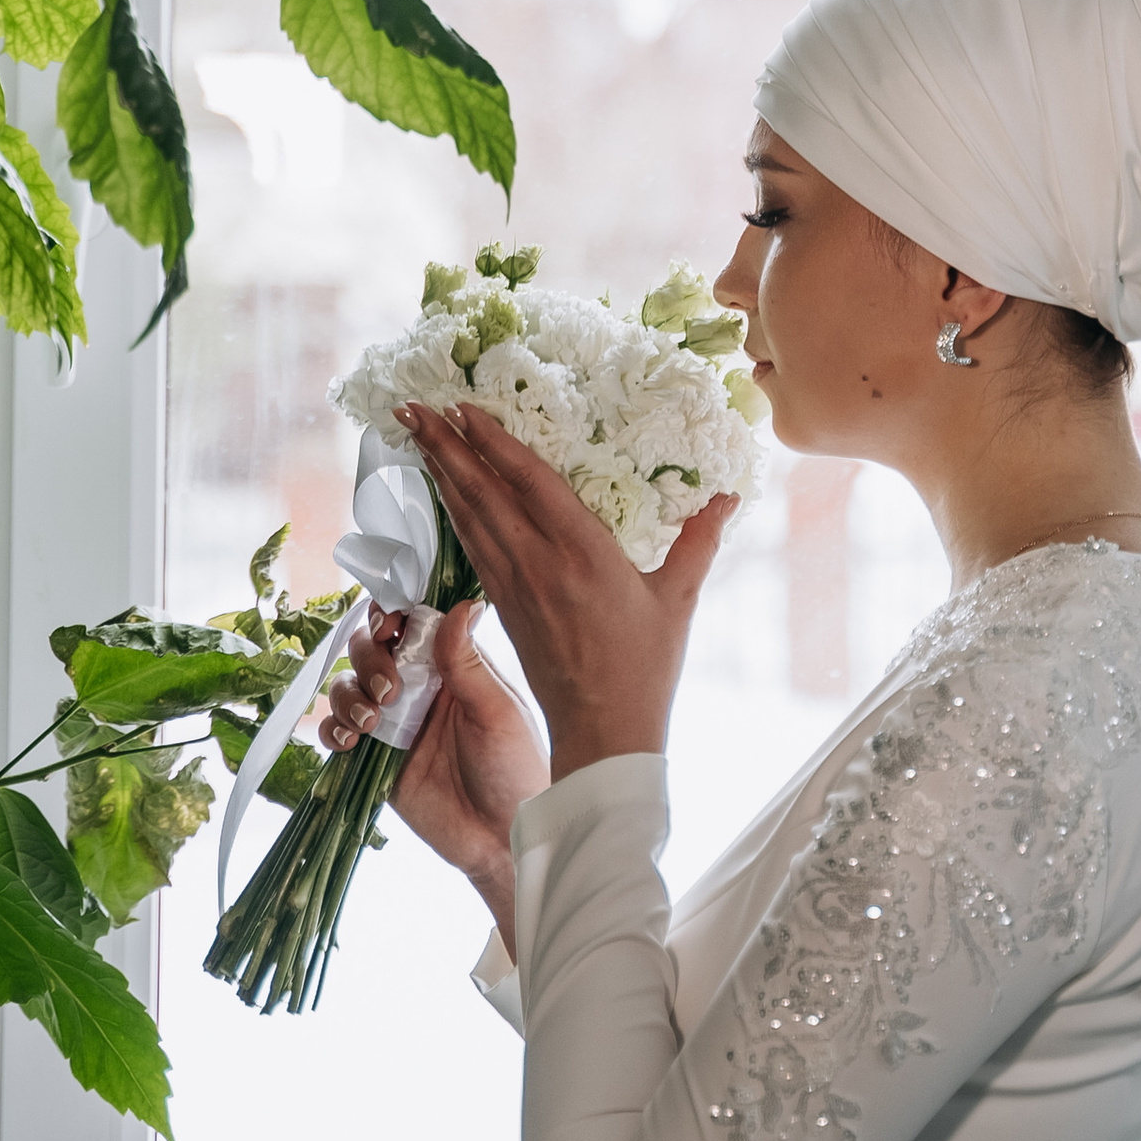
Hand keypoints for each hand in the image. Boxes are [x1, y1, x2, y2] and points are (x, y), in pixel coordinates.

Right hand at [319, 596, 545, 947]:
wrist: (500, 840)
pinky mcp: (375, 757)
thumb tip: (464, 604)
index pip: (410, 623)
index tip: (388, 628)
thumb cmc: (515, 771)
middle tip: (389, 690)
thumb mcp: (497, 713)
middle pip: (370, 648)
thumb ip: (469, 663)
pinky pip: (338, 731)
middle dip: (368, 659)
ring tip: (370, 721)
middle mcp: (418, 686)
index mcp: (451, 666)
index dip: (390, 616)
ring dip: (347, 694)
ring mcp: (394, 721)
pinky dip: (332, 728)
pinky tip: (349, 740)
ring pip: (348, 685)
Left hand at [398, 400, 736, 783]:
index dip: (494, 441)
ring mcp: (515, 586)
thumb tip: (729, 494)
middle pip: (483, 492)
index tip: (463, 407)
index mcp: (584, 553)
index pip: (529, 481)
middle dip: (445, 445)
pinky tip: (442, 492)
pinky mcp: (505, 607)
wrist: (603, 734)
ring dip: (440, 472)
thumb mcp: (679, 599)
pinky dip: (453, 512)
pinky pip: (471, 547)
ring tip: (416, 434)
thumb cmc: (646, 668)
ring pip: (468, 517)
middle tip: (411, 406)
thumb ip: (699, 540)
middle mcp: (540, 564)